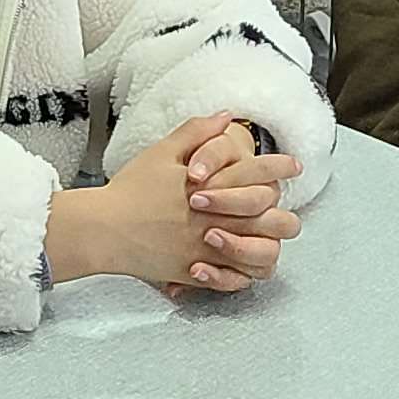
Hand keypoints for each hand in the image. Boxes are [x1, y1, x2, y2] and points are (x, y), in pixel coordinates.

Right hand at [43, 115, 299, 293]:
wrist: (105, 230)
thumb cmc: (132, 189)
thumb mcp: (162, 152)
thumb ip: (197, 132)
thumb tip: (226, 117)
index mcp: (214, 189)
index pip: (259, 176)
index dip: (280, 167)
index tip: (293, 165)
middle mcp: (219, 222)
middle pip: (274, 222)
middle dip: (283, 213)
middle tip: (278, 207)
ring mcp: (211, 252)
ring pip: (263, 259)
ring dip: (268, 245)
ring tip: (264, 236)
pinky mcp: (198, 274)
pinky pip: (237, 281)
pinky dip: (244, 273)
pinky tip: (240, 260)